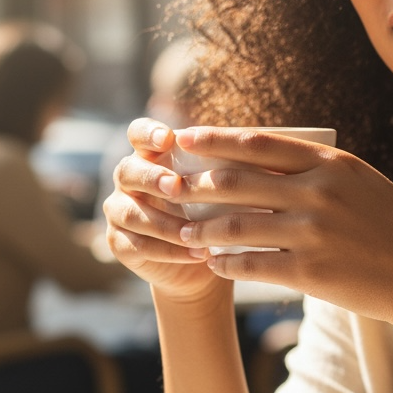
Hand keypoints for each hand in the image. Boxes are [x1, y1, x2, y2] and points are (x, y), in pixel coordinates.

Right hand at [103, 118, 220, 302]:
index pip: (139, 133)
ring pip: (132, 213)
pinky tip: (199, 253)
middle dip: (152, 179)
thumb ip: (231, 167)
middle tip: (176, 187)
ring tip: (197, 232)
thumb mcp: (227, 189)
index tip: (168, 139)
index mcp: (152, 156)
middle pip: (128, 171)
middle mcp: (130, 180)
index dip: (148, 133)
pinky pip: (139, 245)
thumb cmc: (219, 214)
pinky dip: (171, 250)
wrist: (205, 260)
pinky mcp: (120, 244)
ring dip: (166, 224)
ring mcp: (120, 212)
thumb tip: (273, 151)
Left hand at [167, 126, 392, 336]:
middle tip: (169, 187)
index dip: (214, 139)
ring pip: (237, 226)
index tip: (183, 138)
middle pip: (237, 182)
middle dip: (195, 184)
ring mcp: (313, 233)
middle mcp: (318, 193)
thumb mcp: (357, 181)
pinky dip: (227, 263)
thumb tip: (258, 159)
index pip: (258, 143)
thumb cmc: (390, 222)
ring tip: (185, 233)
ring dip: (203, 229)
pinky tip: (214, 264)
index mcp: (330, 164)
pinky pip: (253, 265)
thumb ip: (313, 169)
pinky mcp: (311, 272)